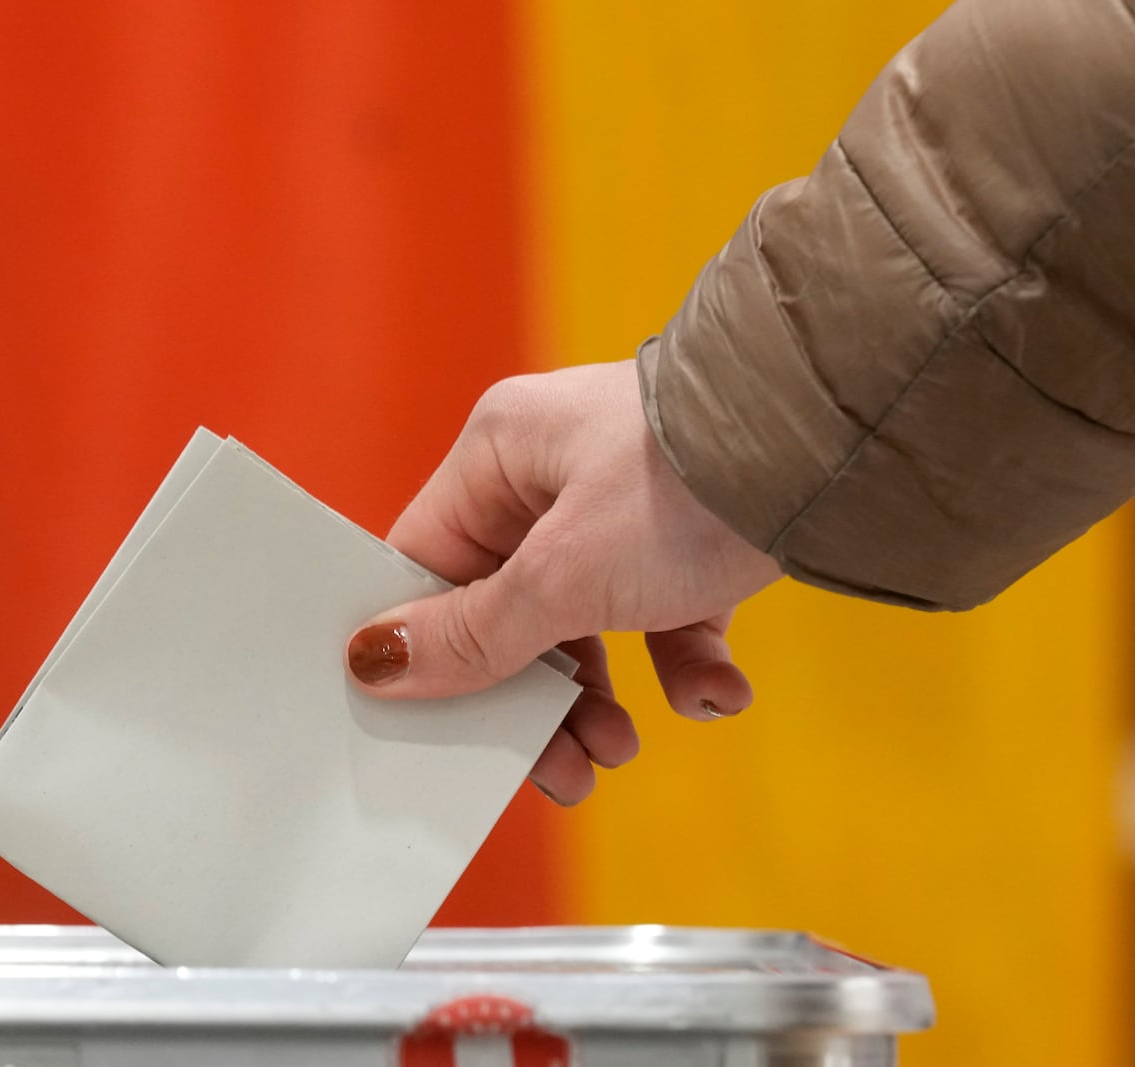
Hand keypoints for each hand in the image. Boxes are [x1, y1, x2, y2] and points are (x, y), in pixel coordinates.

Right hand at [345, 359, 780, 804]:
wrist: (843, 449)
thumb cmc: (687, 484)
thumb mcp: (565, 575)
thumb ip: (474, 634)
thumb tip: (373, 665)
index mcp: (498, 455)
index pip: (426, 562)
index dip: (424, 646)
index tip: (434, 722)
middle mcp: (552, 475)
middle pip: (505, 611)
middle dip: (532, 698)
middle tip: (557, 763)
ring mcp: (625, 506)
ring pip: (581, 625)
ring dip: (599, 698)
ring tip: (623, 746)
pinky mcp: (693, 537)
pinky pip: (662, 617)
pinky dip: (682, 665)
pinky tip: (717, 691)